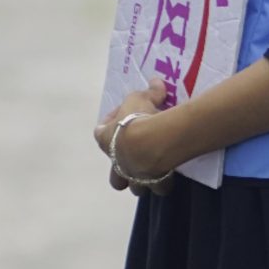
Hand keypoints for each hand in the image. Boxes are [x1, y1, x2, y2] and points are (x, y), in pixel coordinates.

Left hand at [93, 76, 176, 193]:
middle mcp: (116, 163)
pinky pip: (159, 188)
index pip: (99, 132)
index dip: (108, 123)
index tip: (120, 115)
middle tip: (134, 159)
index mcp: (105, 139)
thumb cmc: (137, 118)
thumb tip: (156, 81)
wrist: (151, 142)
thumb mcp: (141, 98)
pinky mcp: (152, 183)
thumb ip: (149, 92)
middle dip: (121, 172)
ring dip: (141, 181)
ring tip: (153, 171)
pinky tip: (169, 175)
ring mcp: (133, 176)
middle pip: (114, 177)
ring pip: (134, 187)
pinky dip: (163, 183)